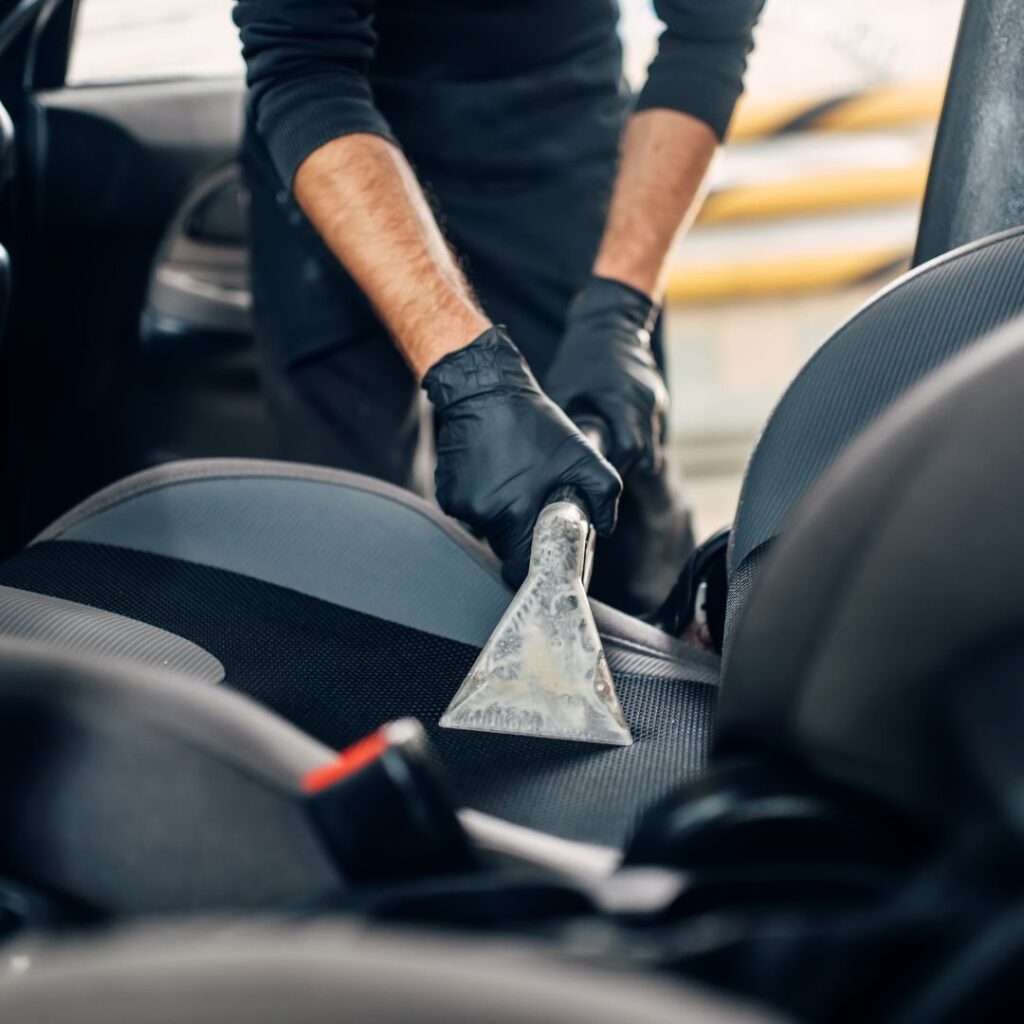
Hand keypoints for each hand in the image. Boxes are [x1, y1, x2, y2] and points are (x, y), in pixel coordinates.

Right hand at [423, 326, 621, 586]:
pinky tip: (492, 472)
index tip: (543, 551)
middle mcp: (483, 515)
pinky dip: (482, 500)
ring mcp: (460, 505)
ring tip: (514, 479)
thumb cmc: (534, 422)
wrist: (483, 390)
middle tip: (535, 503)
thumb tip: (605, 527)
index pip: (520, 567)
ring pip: (487, 528)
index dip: (534, 564)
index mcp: (515, 512)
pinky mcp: (446, 493)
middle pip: (504, 548)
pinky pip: (469, 511)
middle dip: (521, 534)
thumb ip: (604, 495)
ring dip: (502, 515)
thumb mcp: (581, 454)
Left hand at [544, 275, 668, 474]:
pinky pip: (650, 426)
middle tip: (604, 472)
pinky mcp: (657, 396)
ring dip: (633, 453)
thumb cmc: (580, 356)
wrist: (610, 320)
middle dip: (627, 468)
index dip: (614, 468)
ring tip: (609, 452)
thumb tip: (546, 457)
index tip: (598, 477)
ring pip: (651, 443)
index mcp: (623, 402)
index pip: (629, 451)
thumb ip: (560, 423)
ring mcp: (655, 399)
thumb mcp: (562, 388)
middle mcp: (645, 403)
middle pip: (647, 455)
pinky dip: (636, 434)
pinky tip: (616, 429)